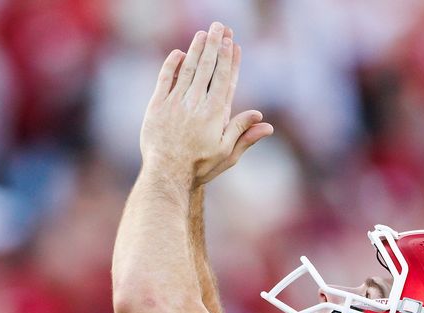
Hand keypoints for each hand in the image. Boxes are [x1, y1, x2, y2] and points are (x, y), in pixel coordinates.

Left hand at [140, 22, 273, 187]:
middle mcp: (196, 104)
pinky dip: (172, 64)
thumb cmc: (199, 168)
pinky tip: (179, 53)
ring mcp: (175, 103)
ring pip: (188, 69)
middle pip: (208, 67)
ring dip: (197, 49)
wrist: (166, 176)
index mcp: (215, 114)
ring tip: (203, 33)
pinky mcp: (157, 106)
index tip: (234, 43)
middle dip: (215, 45)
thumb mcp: (227, 154)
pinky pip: (165, 79)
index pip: (225, 79)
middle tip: (220, 27)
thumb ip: (244, 134)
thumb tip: (266, 123)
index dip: (230, 60)